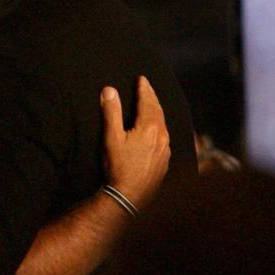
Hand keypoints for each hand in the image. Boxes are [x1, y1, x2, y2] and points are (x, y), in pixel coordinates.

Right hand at [100, 76, 169, 210]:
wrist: (130, 196)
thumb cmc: (119, 167)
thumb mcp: (111, 137)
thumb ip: (111, 112)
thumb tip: (109, 90)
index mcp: (150, 127)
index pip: (148, 101)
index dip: (144, 88)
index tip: (141, 79)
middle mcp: (162, 136)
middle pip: (158, 110)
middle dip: (152, 97)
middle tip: (147, 87)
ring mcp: (166, 150)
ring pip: (163, 124)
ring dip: (157, 111)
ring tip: (152, 105)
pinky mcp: (165, 161)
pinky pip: (165, 137)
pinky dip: (160, 127)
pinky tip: (157, 131)